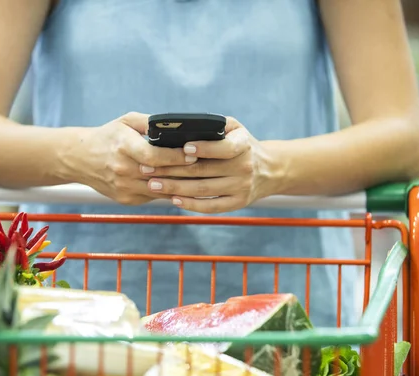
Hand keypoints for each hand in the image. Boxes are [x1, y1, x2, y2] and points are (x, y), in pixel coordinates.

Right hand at [80, 112, 196, 204]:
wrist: (80, 159)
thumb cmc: (108, 136)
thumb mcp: (126, 121)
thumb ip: (150, 122)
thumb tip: (178, 125)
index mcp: (123, 147)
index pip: (154, 156)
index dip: (176, 157)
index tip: (193, 154)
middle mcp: (122, 169)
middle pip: (160, 175)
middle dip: (184, 171)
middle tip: (205, 167)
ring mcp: (124, 187)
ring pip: (159, 190)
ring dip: (180, 185)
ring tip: (199, 178)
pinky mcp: (126, 199)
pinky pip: (153, 197)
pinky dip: (167, 192)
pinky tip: (182, 186)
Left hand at [140, 117, 278, 212]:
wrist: (270, 170)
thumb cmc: (242, 144)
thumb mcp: (236, 128)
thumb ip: (214, 125)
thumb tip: (181, 126)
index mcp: (243, 145)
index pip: (223, 148)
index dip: (203, 148)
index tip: (183, 148)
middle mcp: (244, 167)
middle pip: (203, 170)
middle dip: (172, 169)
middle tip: (148, 168)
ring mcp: (241, 187)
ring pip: (203, 190)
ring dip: (175, 188)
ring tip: (153, 184)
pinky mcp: (237, 203)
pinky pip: (211, 206)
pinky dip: (191, 205)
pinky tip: (173, 199)